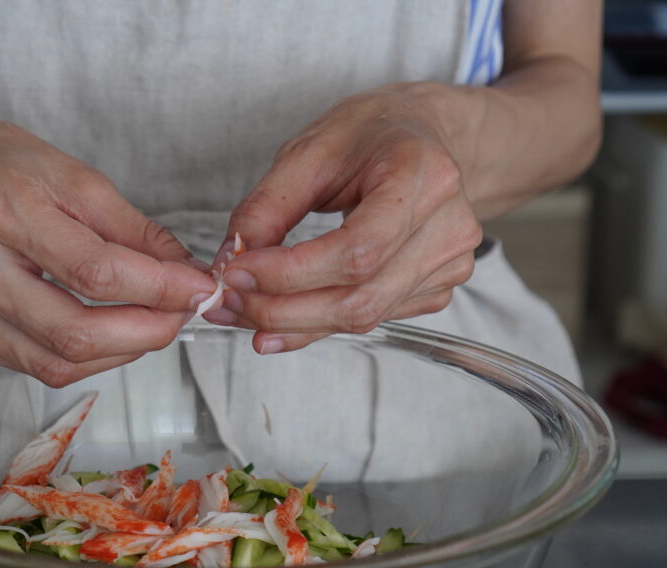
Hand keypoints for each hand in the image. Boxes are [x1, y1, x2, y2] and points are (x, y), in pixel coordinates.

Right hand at [0, 111, 217, 385]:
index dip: (158, 289)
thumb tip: (183, 273)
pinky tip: (107, 332)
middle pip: (73, 332)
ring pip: (56, 362)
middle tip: (180, 314)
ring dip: (120, 351)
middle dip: (145, 332)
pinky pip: (35, 365)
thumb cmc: (0, 167)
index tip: (197, 288)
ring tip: (150, 323)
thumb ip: (132, 228)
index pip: (94, 272)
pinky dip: (85, 357)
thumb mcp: (73, 174)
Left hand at [205, 84, 481, 353]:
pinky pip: (370, 318)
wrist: (423, 135)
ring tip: (243, 311)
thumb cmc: (372, 134)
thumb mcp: (309, 151)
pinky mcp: (436, 288)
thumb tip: (231, 263)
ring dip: (293, 323)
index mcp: (423, 177)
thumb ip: (266, 209)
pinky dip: (318, 322)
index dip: (291, 274)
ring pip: (362, 318)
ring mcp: (448, 264)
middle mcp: (447, 228)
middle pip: (360, 299)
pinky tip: (283, 312)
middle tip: (228, 302)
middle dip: (282, 310)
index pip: (357, 250)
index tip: (237, 274)